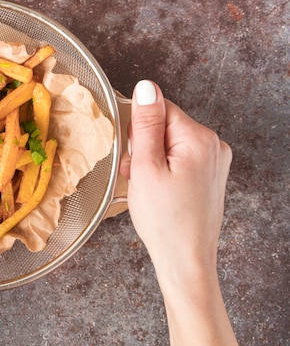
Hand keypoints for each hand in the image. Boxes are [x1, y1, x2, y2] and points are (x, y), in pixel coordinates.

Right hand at [120, 80, 246, 345]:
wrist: (185, 260)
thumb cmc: (164, 219)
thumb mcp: (146, 167)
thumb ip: (145, 124)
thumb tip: (146, 86)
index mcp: (199, 138)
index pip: (160, 109)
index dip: (137, 129)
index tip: (131, 155)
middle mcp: (214, 145)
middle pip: (165, 126)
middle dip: (144, 146)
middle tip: (136, 176)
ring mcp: (215, 161)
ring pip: (170, 143)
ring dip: (151, 159)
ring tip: (146, 187)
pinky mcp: (210, 175)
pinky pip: (180, 158)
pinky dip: (164, 170)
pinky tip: (158, 191)